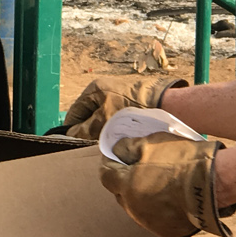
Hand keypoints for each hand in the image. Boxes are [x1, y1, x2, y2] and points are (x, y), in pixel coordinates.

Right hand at [62, 74, 185, 139]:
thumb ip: (84, 129)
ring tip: (104, 144)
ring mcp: (115, 96)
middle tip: (89, 147)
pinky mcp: (127, 102)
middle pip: (87, 115)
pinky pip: (112, 118)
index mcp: (92, 90)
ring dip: (100, 130)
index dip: (71, 129)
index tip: (71, 144)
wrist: (164, 102)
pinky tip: (116, 138)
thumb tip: (71, 135)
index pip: (74, 112)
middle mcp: (102, 90)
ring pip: (100, 118)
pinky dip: (112, 128)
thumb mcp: (103, 120)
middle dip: (87, 130)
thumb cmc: (131, 108)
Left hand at [98, 134, 235, 236]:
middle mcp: (133, 208)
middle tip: (140, 168)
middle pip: (120, 193)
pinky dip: (158, 209)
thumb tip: (118, 150)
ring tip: (158, 183)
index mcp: (126, 186)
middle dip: (125, 181)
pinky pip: (155, 218)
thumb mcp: (152, 143)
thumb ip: (128, 147)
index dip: (110, 164)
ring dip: (141, 196)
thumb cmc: (182, 161)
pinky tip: (170, 198)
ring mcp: (150, 222)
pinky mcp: (166, 231)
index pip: (106, 176)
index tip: (116, 157)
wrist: (214, 184)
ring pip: (137, 208)